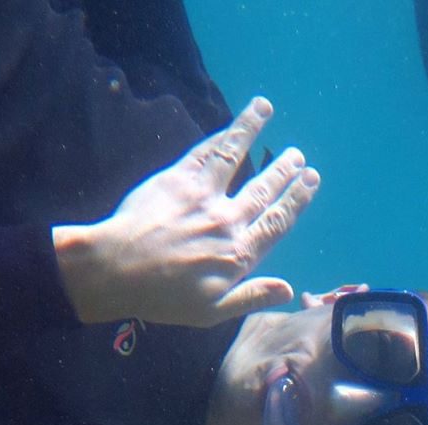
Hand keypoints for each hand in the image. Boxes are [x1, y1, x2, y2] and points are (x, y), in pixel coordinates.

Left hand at [53, 97, 319, 327]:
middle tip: (298, 156)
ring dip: (251, 131)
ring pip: (234, 157)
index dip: (296, 199)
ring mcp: (202, 196)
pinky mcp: (177, 179)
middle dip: (283, 170)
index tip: (310, 180)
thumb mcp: (212, 311)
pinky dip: (220, 136)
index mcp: (238, 255)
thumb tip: (289, 290)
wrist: (117, 270)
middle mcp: (226, 221)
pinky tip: (229, 126)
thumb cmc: (164, 298)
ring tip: (264, 110)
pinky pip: (204, 153)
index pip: (277, 222)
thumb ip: (252, 297)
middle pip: (262, 189)